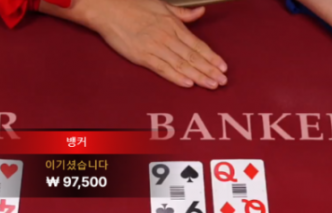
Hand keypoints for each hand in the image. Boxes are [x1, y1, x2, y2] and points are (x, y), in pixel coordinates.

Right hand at [41, 0, 227, 89]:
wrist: (109, 8)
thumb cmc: (134, 5)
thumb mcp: (163, 5)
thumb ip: (183, 13)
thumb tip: (200, 12)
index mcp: (173, 25)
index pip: (198, 44)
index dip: (212, 57)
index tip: (223, 67)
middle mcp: (167, 37)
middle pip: (193, 57)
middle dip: (209, 70)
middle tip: (222, 81)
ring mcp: (155, 47)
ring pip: (182, 64)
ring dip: (198, 76)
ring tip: (211, 85)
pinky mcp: (142, 56)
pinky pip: (162, 68)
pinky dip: (176, 76)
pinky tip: (188, 83)